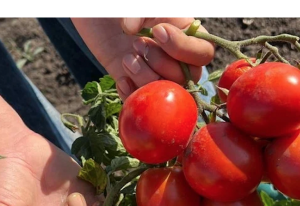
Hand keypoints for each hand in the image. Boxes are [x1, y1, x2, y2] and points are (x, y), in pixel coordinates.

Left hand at [72, 17, 213, 99]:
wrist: (96, 16)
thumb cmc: (123, 7)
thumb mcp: (140, 2)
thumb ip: (142, 13)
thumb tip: (131, 31)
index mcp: (185, 34)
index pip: (203, 53)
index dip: (183, 49)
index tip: (157, 31)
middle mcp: (175, 59)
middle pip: (186, 78)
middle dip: (161, 63)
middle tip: (138, 44)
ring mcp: (154, 75)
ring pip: (165, 93)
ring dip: (145, 78)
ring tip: (127, 59)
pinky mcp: (134, 86)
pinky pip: (142, 102)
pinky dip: (131, 95)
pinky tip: (121, 79)